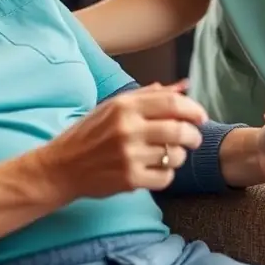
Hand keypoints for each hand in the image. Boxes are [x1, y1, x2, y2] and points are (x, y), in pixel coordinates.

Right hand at [41, 82, 206, 200]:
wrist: (63, 165)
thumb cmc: (91, 133)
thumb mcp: (114, 106)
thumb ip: (150, 95)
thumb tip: (184, 85)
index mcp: (125, 106)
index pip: (171, 102)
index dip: (193, 109)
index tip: (202, 116)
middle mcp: (128, 128)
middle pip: (179, 130)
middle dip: (193, 135)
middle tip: (193, 139)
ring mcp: (129, 155)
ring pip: (175, 156)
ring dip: (179, 156)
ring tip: (169, 155)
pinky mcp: (129, 179)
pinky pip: (165, 177)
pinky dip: (167, 174)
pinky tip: (156, 170)